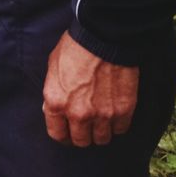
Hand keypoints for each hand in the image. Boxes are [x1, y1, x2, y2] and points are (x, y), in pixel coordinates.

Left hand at [42, 31, 138, 146]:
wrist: (104, 36)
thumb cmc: (76, 46)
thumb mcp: (52, 66)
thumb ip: (53, 91)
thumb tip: (54, 107)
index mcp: (56, 102)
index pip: (57, 134)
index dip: (63, 134)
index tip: (68, 132)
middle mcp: (77, 114)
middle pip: (81, 141)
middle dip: (82, 134)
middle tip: (86, 126)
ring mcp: (102, 115)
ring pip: (102, 139)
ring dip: (101, 131)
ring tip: (102, 119)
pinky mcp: (123, 111)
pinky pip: (120, 129)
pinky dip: (118, 124)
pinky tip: (115, 113)